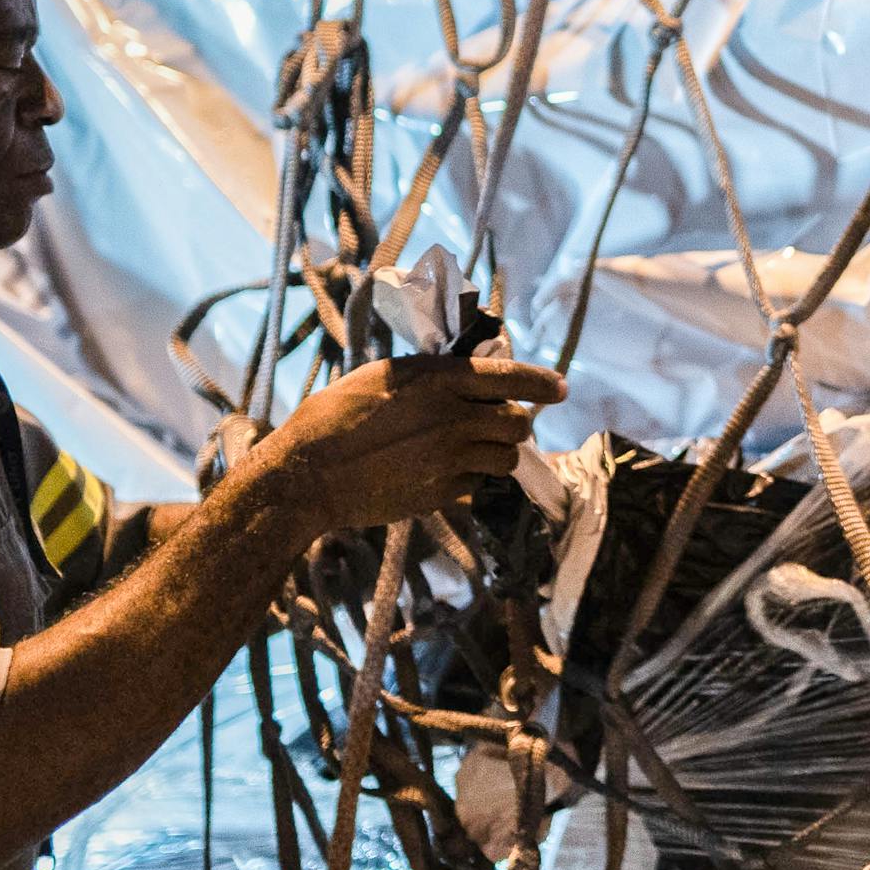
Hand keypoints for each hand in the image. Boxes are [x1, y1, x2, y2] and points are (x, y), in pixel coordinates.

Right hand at [253, 352, 564, 536]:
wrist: (310, 473)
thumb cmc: (336, 414)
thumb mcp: (385, 376)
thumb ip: (432, 375)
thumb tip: (469, 376)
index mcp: (440, 380)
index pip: (510, 377)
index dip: (541, 383)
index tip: (559, 388)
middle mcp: (454, 418)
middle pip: (518, 423)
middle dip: (515, 423)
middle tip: (498, 424)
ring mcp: (451, 459)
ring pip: (506, 459)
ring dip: (497, 454)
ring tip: (473, 450)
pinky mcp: (442, 493)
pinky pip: (477, 485)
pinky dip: (470, 479)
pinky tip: (441, 472)